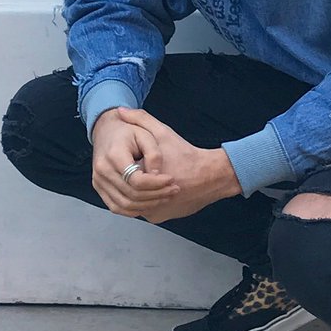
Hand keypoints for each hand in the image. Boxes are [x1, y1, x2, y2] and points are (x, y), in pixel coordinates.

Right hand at [90, 108, 180, 217]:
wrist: (106, 130)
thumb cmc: (128, 131)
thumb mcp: (145, 134)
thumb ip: (154, 154)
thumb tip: (157, 175)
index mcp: (114, 155)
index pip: (136, 180)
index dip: (156, 183)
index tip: (171, 179)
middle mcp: (102, 170)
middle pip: (132, 194)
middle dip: (157, 195)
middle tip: (174, 189)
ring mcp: (98, 181)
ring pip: (125, 204)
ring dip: (148, 204)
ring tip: (165, 197)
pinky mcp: (99, 188)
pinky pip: (117, 207)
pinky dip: (135, 209)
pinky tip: (150, 202)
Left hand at [113, 108, 241, 223]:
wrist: (210, 176)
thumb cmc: (186, 155)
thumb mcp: (162, 133)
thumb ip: (140, 119)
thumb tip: (119, 112)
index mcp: (141, 177)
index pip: (121, 172)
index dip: (128, 162)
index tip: (137, 156)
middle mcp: (144, 198)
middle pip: (125, 187)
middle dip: (130, 177)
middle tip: (140, 166)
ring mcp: (150, 210)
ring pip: (133, 200)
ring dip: (136, 190)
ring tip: (147, 175)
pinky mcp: (158, 217)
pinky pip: (144, 209)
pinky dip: (147, 199)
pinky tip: (155, 186)